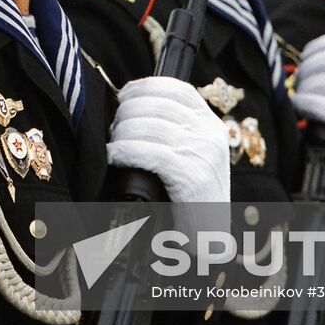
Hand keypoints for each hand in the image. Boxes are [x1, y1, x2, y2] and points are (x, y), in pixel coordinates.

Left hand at [108, 76, 229, 203]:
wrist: (208, 237)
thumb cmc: (189, 197)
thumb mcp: (191, 155)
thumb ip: (173, 132)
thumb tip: (131, 109)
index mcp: (211, 125)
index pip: (176, 88)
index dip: (144, 87)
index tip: (123, 95)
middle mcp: (210, 134)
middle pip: (157, 105)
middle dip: (127, 113)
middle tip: (114, 130)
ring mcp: (202, 154)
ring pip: (149, 126)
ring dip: (122, 133)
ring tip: (113, 146)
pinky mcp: (191, 176)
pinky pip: (148, 152)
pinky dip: (124, 151)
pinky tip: (114, 157)